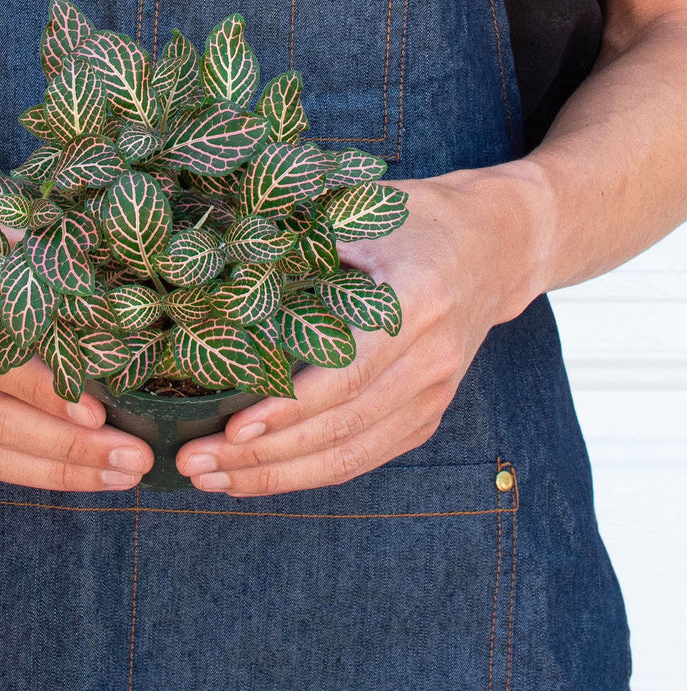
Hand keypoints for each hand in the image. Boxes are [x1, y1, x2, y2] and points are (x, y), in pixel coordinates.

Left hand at [175, 166, 542, 495]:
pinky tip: (258, 475)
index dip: (290, 407)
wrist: (494, 246)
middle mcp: (432, 358)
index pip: (348, 372)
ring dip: (278, 476)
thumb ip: (303, 239)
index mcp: (416, 301)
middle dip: (264, 455)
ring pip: (353, 455)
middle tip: (194, 463)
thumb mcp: (365, 211)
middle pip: (343, 427)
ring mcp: (435, 394)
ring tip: (212, 479)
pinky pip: (365, 456)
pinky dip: (310, 473)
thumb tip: (214, 263)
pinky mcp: (427, 414)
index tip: (233, 428)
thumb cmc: (418, 220)